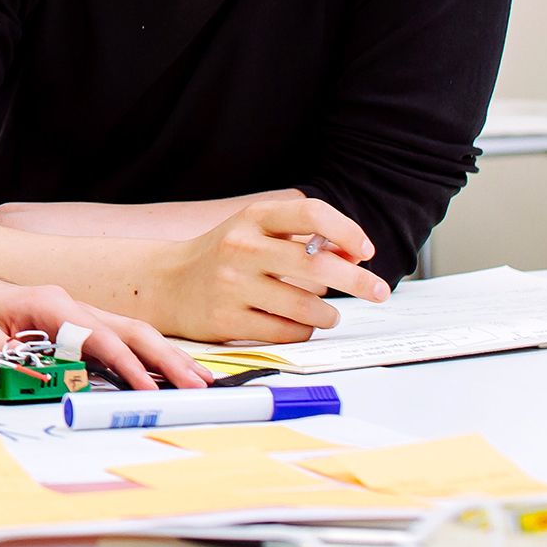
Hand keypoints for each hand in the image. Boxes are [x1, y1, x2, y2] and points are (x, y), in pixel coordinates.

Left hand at [0, 254, 210, 390]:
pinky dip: (150, 356)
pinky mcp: (81, 327)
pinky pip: (122, 340)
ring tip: (200, 381)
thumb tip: (49, 383)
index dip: (124, 364)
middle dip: (166, 359)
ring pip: (134, 333)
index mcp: (50, 303)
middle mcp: (73, 306)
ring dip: (167, 357)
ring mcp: (80, 314)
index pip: (98, 336)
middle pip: (130, 330)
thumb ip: (11, 363)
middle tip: (197, 386)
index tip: (147, 389)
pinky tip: (172, 373)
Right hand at [154, 197, 389, 342]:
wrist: (167, 283)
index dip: (348, 231)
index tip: (366, 252)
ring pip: (307, 307)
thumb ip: (304, 237)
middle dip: (359, 281)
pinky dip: (303, 330)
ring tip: (326, 312)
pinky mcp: (227, 321)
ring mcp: (232, 286)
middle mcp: (241, 248)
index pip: (311, 213)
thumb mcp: (257, 231)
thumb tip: (355, 255)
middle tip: (379, 291)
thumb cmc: (224, 256)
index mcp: (253, 219)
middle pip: (317, 265)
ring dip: (328, 313)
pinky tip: (296, 323)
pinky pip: (287, 332)